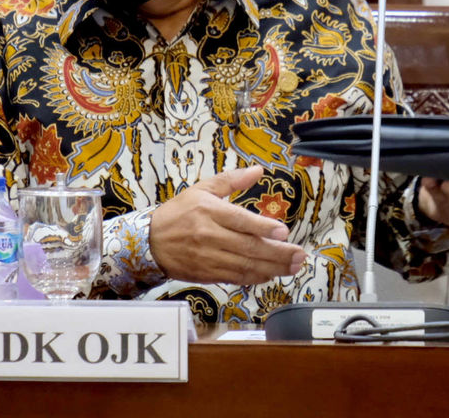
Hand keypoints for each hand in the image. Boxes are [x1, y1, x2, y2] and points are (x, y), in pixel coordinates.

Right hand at [149, 166, 306, 284]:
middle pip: (248, 246)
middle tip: (299, 254)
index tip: (283, 231)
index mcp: (208, 211)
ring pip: (245, 265)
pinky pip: (236, 277)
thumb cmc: (178, 213)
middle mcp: (209, 235)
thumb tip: (258, 170)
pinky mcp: (207, 273)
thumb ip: (231, 180)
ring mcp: (208, 257)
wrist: (149, 242)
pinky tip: (271, 275)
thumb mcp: (201, 189)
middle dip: (277, 253)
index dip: (262, 228)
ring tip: (293, 267)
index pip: (239, 220)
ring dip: (272, 268)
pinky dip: (255, 278)